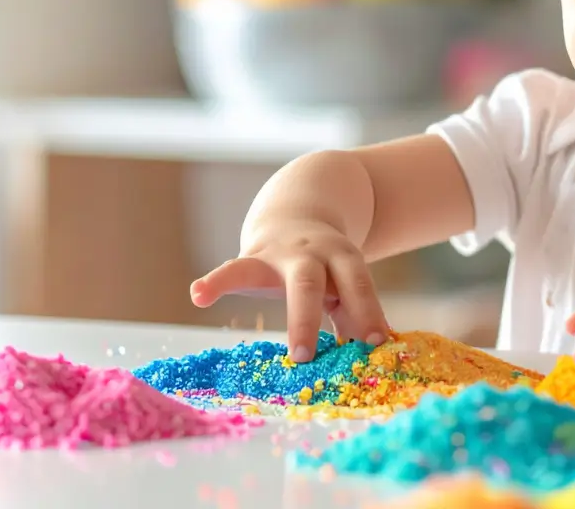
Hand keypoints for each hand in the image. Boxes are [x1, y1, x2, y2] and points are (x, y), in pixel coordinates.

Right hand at [190, 218, 388, 362]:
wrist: (297, 216)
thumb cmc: (325, 268)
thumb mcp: (343, 283)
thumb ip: (353, 314)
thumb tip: (369, 356)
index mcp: (342, 259)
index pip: (357, 285)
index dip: (368, 311)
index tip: (377, 341)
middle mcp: (311, 253)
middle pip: (310, 283)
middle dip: (308, 319)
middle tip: (305, 358)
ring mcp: (278, 254)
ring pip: (271, 274)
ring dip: (264, 307)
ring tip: (263, 339)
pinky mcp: (250, 260)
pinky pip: (231, 270)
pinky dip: (213, 283)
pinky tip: (198, 295)